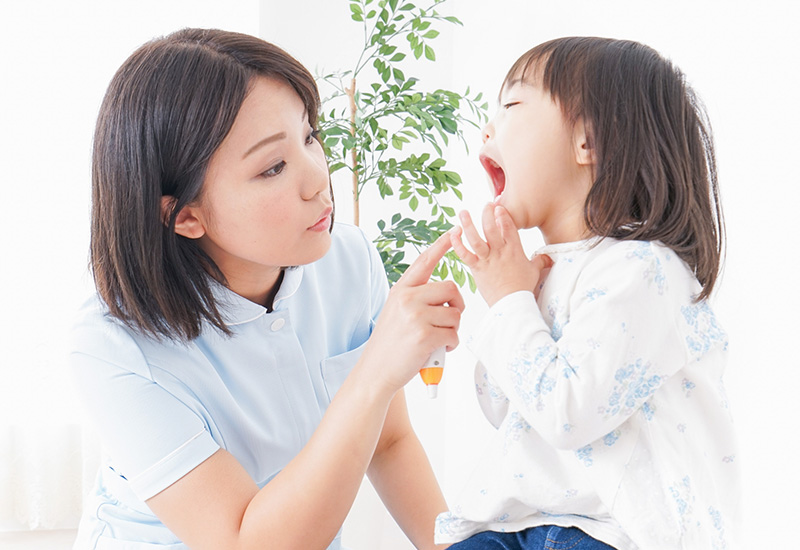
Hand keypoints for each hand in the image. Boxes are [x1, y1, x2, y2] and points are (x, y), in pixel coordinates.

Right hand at [362, 233, 464, 391]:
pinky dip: (451, 345)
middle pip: (451, 289)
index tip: (455, 230)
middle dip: (456, 307)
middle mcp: (407, 298)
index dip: (442, 245)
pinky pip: (454, 334)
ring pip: (456, 314)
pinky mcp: (425, 335)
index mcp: (401, 290)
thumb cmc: (391, 345)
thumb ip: (416, 299)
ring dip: (453, 330)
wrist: (375, 372)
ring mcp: (415, 315)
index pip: (425, 261)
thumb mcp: (397, 313)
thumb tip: (446, 296)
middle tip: (448, 323)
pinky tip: (438, 351)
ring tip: (437, 341)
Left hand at [450, 203, 551, 306]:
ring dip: (468, 224)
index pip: (509, 226)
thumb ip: (540, 261)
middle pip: (491, 228)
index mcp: (514, 249)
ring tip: (463, 212)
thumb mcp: (534, 271)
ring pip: (475, 238)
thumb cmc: (523, 288)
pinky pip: (465, 255)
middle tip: (485, 205)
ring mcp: (487, 260)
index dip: (503, 215)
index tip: (498, 206)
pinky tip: (452, 235)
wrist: (512, 304)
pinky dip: (457, 245)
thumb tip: (548, 257)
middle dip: (487, 213)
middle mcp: (500, 252)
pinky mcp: (477, 269)